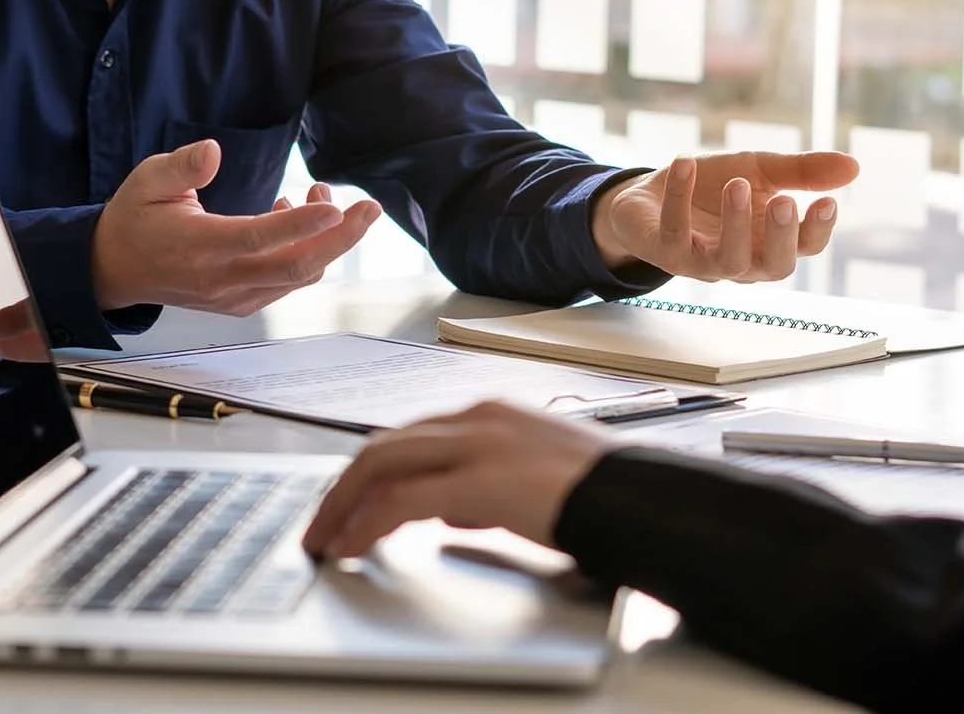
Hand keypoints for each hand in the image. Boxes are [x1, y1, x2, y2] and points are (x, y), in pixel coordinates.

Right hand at [0, 145, 379, 360]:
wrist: (115, 271)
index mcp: (198, 247)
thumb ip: (182, 167)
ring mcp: (235, 296)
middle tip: (370, 207)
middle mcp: (222, 279)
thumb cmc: (135, 218)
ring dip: (327, 240)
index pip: (257, 238)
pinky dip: (307, 252)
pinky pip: (287, 281)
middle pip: (296, 266)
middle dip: (341, 238)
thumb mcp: (147, 180)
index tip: (336, 204)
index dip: (301, 223)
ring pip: (299, 276)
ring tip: (325, 195)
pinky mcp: (243, 303)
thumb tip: (212, 150)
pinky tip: (297, 216)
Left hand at [302, 402, 616, 558]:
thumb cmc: (601, 495)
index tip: (348, 501)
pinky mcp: (477, 481)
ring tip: (325, 540)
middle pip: (384, 445)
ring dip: (343, 505)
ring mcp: (476, 445)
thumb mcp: (532, 480)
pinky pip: (400, 502)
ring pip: (380, 464)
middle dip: (342, 486)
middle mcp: (476, 419)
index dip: (369, 471)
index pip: (410, 437)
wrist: (643, 499)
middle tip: (320, 523)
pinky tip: (354, 548)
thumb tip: (450, 511)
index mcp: (490, 414)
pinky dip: (367, 525)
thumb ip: (485, 489)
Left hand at [591, 152, 858, 281]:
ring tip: (738, 184)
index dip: (817, 230)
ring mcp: (702, 261)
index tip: (827, 201)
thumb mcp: (759, 170)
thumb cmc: (711, 188)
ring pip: (727, 260)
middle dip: (781, 237)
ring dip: (734, 223)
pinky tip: (685, 162)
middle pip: (774, 267)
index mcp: (770, 243)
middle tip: (784, 201)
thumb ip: (802, 172)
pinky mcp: (665, 252)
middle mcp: (742, 261)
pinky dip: (679, 196)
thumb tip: (854, 167)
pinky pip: (674, 230)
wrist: (649, 194)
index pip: (805, 248)